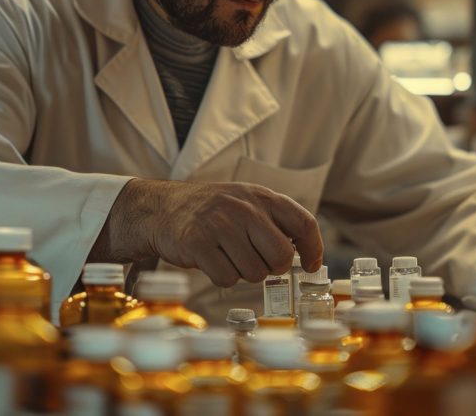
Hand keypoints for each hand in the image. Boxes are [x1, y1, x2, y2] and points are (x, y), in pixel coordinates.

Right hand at [96, 178, 323, 286]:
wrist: (161, 208)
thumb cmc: (210, 211)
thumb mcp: (245, 202)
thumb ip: (274, 221)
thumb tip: (306, 254)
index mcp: (261, 196)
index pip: (303, 223)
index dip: (314, 248)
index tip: (311, 265)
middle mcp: (243, 207)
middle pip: (282, 256)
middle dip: (273, 267)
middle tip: (257, 261)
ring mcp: (220, 224)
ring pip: (255, 273)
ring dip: (243, 272)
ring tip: (227, 254)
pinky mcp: (198, 243)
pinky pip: (227, 278)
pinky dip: (222, 277)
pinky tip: (211, 260)